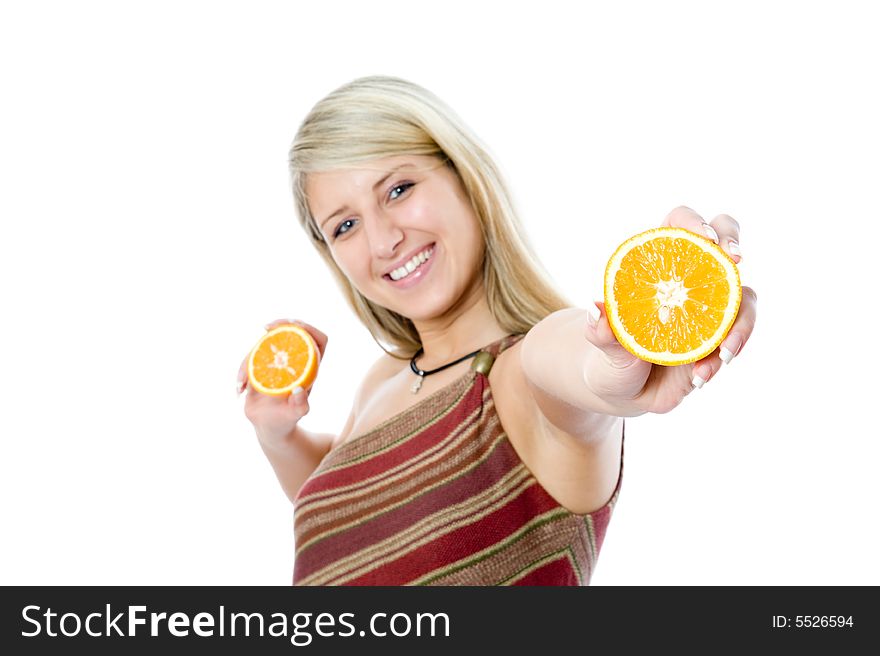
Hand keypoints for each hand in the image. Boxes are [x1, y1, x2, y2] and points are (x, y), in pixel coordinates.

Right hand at [236, 319, 327, 447]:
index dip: (309, 329)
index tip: (294, 326)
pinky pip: (251, 357)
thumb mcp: (294, 415)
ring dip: (250, 357)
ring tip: (244, 384)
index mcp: (311, 367)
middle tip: (266, 327)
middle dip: (280, 325)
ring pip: (266, 344)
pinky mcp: (261, 364)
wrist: (269, 426)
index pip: (318, 340)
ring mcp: (278, 361)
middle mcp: (296, 360)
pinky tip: (240, 389)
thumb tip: (299, 390)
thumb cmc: (285, 420)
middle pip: (292, 332)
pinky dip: (242, 370)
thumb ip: (299, 406)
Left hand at [583, 206, 756, 414]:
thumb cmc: (612, 356)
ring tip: (721, 354)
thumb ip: (601, 330)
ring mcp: (710, 310)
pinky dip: (720, 360)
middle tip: (733, 262)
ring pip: (744, 299)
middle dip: (733, 245)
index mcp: (658, 266)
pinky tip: (700, 377)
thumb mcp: (602, 344)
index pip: (679, 226)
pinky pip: (735, 341)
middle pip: (725, 245)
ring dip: (739, 324)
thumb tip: (595, 308)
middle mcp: (690, 282)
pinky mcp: (720, 340)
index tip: (704, 238)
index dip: (695, 223)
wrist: (625, 391)